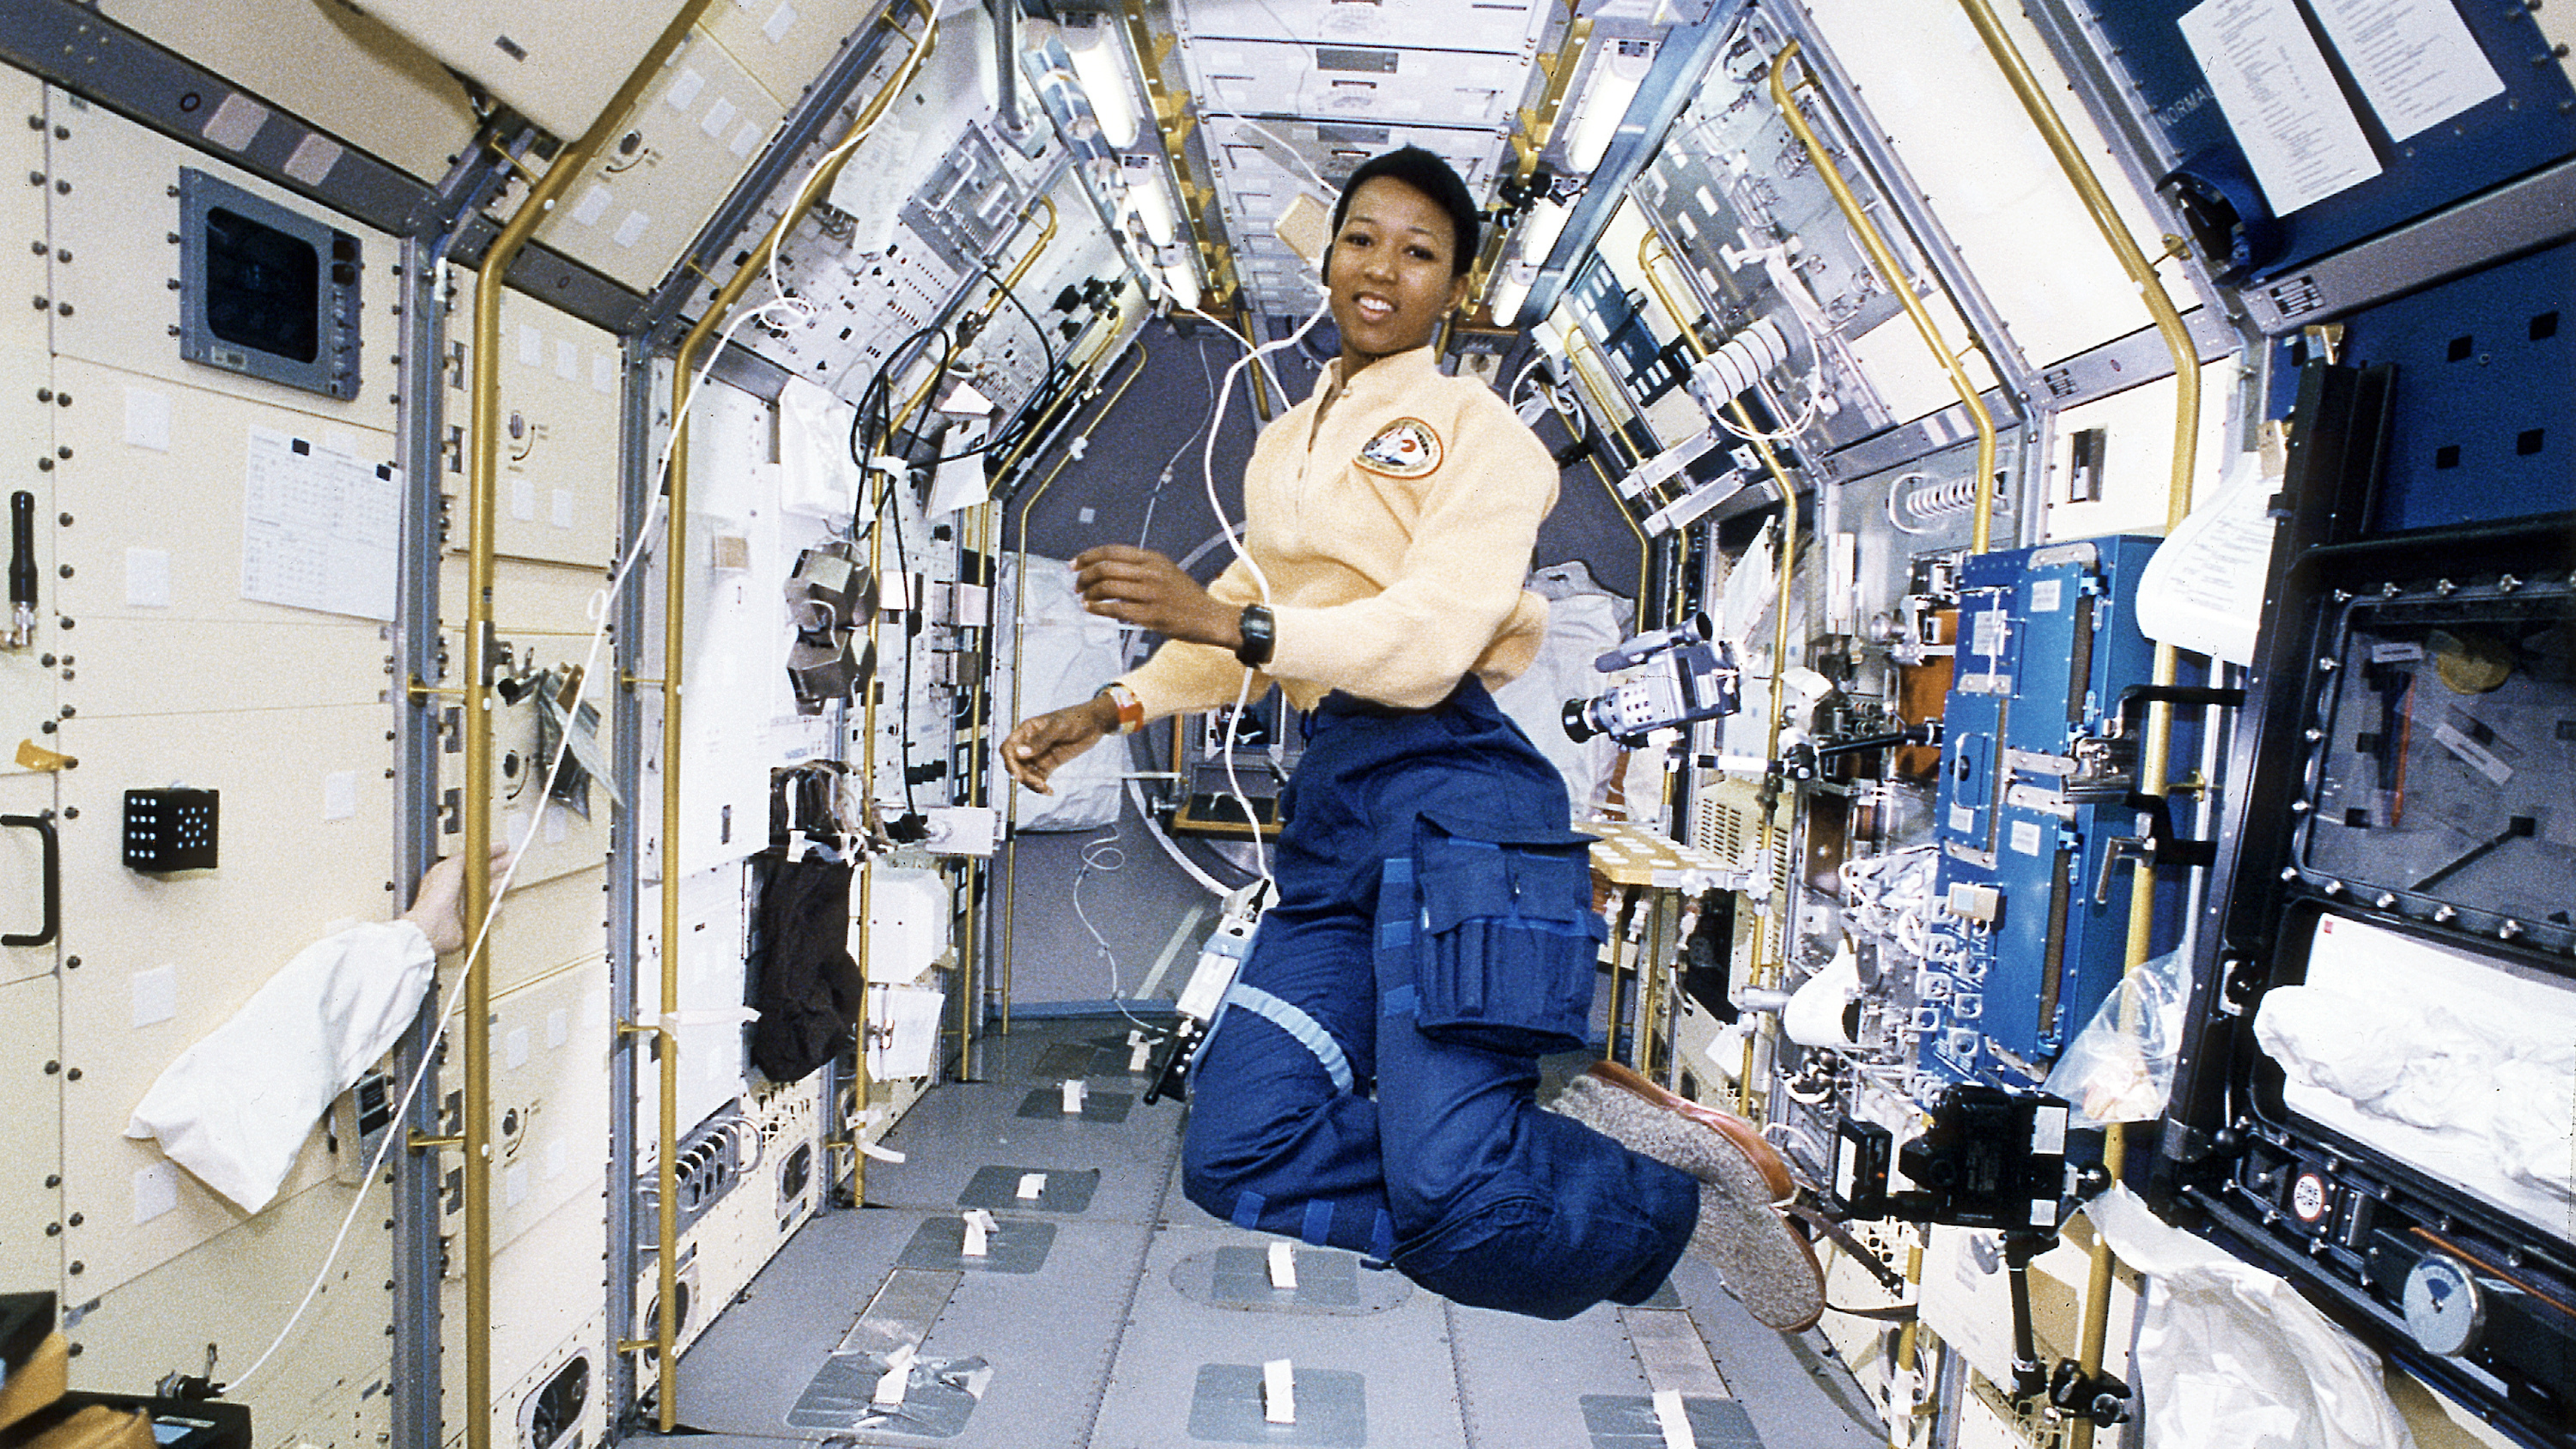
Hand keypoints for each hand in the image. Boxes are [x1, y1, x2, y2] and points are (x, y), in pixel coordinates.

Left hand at [402, 844, 511, 954]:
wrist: (433, 926)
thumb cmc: (435, 897)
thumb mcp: (449, 867)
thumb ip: (463, 857)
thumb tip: (475, 851)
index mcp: (450, 875)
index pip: (473, 861)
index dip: (489, 853)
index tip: (504, 847)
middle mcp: (457, 889)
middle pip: (483, 875)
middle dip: (500, 866)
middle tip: (513, 860)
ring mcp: (464, 905)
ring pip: (487, 893)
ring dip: (499, 886)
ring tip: (509, 880)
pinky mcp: (471, 920)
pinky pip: (487, 913)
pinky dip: (494, 909)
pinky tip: (498, 905)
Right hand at [1002, 694, 1118, 794]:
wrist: (1095, 723)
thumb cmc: (1076, 719)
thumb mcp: (1059, 728)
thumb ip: (1040, 740)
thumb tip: (1019, 753)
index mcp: (1026, 730)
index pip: (1008, 748)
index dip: (1009, 762)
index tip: (1019, 775)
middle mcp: (1029, 743)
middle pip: (1015, 764)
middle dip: (1022, 775)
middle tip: (1038, 784)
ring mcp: (1038, 754)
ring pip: (1026, 773)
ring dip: (1031, 783)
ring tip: (1046, 789)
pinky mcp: (1049, 764)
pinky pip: (1039, 777)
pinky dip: (1041, 786)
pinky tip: (1049, 791)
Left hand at [1072, 545, 1244, 649]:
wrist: (1209, 617)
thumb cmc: (1185, 596)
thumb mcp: (1165, 570)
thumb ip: (1139, 567)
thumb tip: (1106, 568)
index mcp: (1152, 558)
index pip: (1111, 551)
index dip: (1088, 557)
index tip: (1074, 564)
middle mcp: (1150, 572)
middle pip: (1105, 568)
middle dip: (1084, 576)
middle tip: (1077, 585)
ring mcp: (1151, 594)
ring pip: (1108, 588)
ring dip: (1089, 593)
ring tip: (1083, 598)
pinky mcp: (1150, 615)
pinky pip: (1116, 609)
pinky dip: (1098, 608)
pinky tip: (1091, 609)